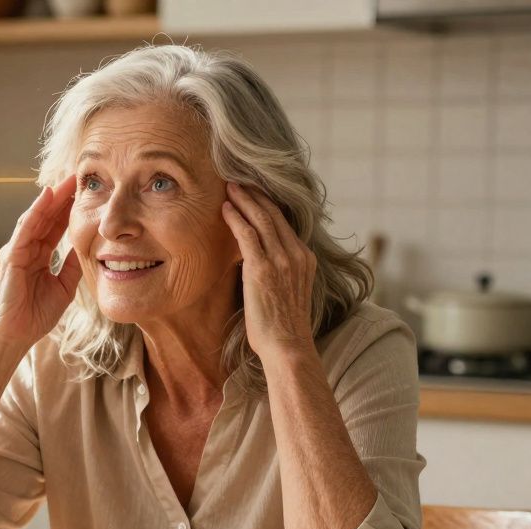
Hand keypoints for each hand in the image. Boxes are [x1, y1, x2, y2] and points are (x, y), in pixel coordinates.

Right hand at [0, 173, 80, 350]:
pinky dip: (36, 211)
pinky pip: (25, 228)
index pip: (55, 226)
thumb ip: (73, 267)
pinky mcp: (11, 255)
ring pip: (36, 217)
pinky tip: (47, 195)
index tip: (87, 192)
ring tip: (67, 179)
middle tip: (80, 175)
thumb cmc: (35, 316)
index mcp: (39, 256)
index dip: (70, 208)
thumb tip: (89, 250)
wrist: (15, 335)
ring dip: (51, 197)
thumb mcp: (64, 288)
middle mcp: (27, 248)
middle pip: (46, 216)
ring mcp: (17, 250)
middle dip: (63, 196)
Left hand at [221, 181, 316, 362]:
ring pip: (262, 219)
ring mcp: (282, 260)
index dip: (268, 204)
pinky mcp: (263, 269)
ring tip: (230, 187)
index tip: (254, 191)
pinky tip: (225, 208)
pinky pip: (248, 235)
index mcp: (305, 259)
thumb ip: (279, 272)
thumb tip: (257, 261)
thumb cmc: (282, 327)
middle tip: (238, 180)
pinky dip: (236, 218)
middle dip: (255, 194)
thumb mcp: (287, 292)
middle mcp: (296, 255)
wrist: (288, 346)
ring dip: (244, 200)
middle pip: (275, 215)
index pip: (285, 222)